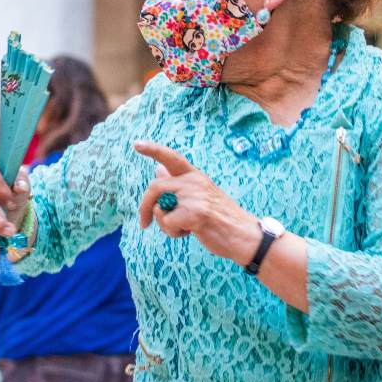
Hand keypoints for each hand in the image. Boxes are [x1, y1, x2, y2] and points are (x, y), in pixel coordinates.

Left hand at [135, 141, 259, 265]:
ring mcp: (195, 196)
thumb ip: (179, 184)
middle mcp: (194, 182)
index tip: (136, 144)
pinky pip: (168, 223)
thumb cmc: (221, 219)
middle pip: (155, 187)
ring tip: (185, 228)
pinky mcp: (195, 212)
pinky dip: (174, 233)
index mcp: (196, 176)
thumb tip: (157, 169)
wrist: (245, 236)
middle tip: (144, 223)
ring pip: (159, 208)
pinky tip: (191, 232)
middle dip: (145, 206)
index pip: (171, 158)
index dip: (153, 150)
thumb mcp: (200, 196)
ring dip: (165, 225)